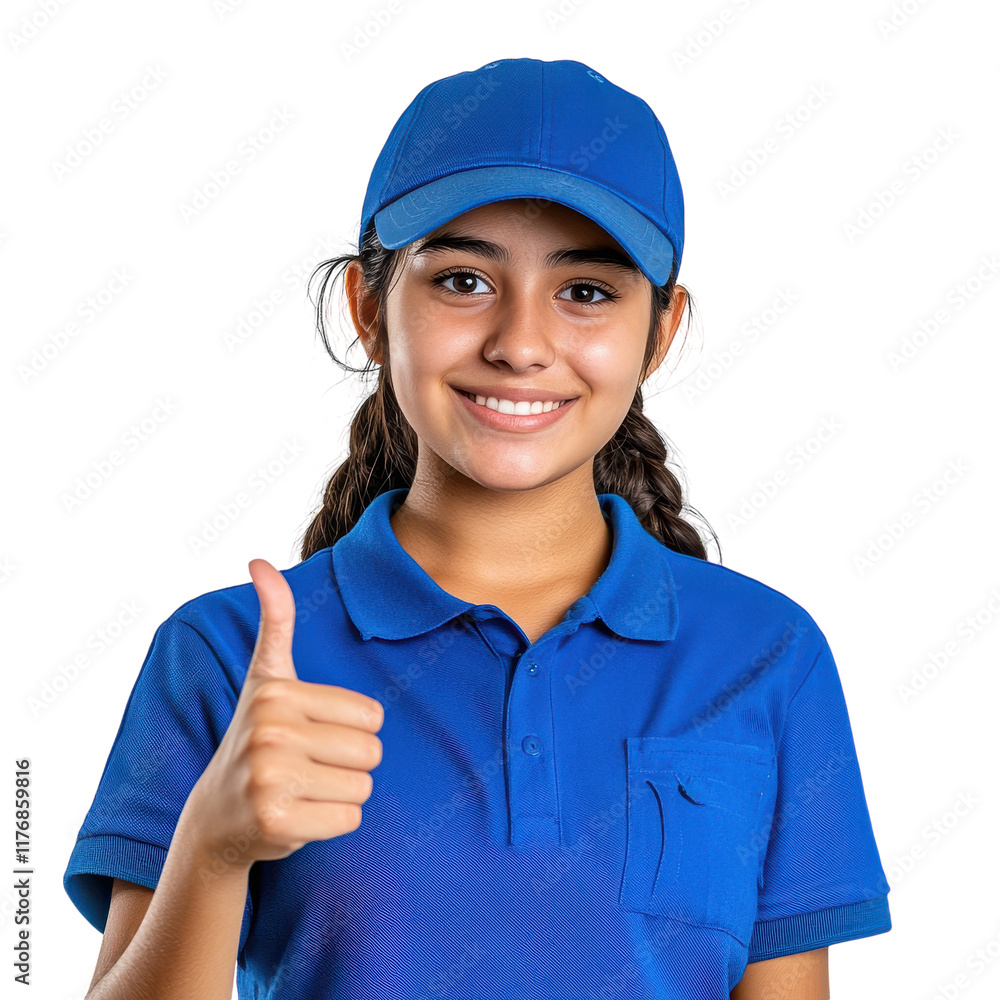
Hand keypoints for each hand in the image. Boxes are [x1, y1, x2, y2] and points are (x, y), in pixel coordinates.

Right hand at [184, 558, 383, 867]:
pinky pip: (349, 820)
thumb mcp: (265, 678)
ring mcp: (268, 778)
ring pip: (363, 787)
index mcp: (276, 692)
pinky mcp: (275, 821)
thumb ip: (275, 621)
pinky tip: (297, 817)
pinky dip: (332, 824)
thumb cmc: (255, 738)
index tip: (309, 735)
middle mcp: (268, 731)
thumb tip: (259, 561)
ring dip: (342, 795)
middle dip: (350, 765)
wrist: (216, 817)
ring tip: (301, 790)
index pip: (372, 716)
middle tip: (308, 768)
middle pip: (371, 751)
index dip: (352, 731)